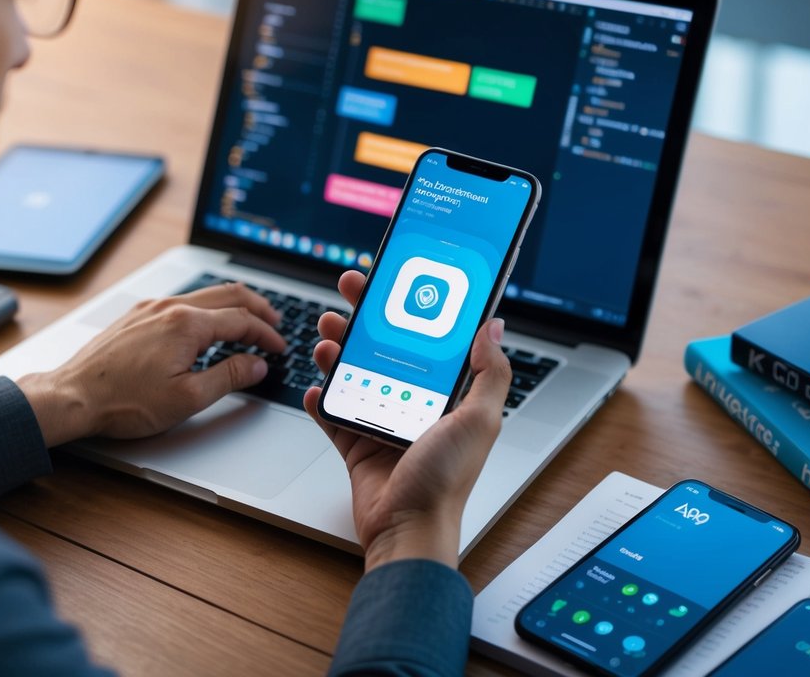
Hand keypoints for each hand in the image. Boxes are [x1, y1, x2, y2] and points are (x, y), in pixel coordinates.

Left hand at [17, 282, 284, 446]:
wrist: (72, 395)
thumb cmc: (123, 401)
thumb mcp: (187, 398)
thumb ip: (229, 377)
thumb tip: (256, 365)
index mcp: (187, 325)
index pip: (242, 321)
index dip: (267, 335)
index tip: (279, 348)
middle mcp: (170, 307)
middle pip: (228, 295)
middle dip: (257, 309)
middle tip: (274, 324)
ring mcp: (151, 307)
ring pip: (205, 294)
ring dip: (232, 305)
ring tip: (247, 321)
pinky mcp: (137, 315)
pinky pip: (182, 300)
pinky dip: (207, 307)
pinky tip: (207, 324)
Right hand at [303, 271, 510, 570]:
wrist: (407, 529)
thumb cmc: (446, 481)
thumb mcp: (481, 420)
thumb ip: (490, 372)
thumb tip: (494, 327)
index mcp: (445, 396)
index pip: (425, 339)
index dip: (408, 308)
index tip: (394, 281)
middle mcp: (412, 405)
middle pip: (382, 348)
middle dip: (364, 317)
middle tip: (349, 291)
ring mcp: (381, 424)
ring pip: (353, 374)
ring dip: (337, 351)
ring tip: (326, 334)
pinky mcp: (355, 446)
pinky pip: (332, 414)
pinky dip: (320, 399)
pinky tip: (315, 386)